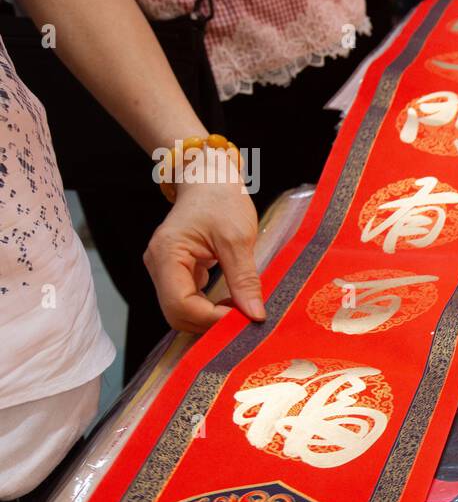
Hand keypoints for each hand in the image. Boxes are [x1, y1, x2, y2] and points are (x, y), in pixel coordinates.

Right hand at [143, 165, 264, 334]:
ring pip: (181, 311)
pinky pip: (188, 301)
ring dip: (210, 318)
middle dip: (210, 323)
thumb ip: (244, 278)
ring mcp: (165, 270)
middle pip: (177, 314)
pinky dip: (209, 308)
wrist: (209, 178)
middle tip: (245, 321)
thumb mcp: (238, 238)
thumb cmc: (221, 199)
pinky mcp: (176, 272)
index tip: (244, 320)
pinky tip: (232, 305)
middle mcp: (158, 265)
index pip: (181, 305)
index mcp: (167, 254)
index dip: (212, 319)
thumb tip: (254, 314)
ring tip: (241, 312)